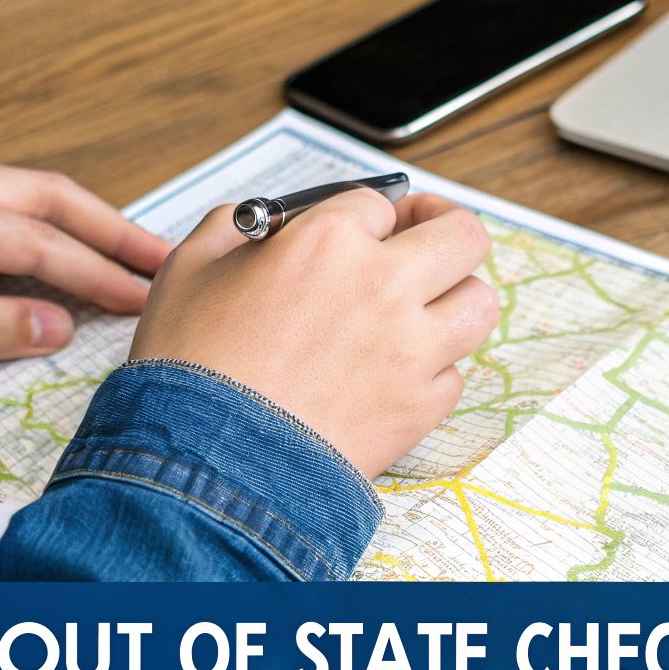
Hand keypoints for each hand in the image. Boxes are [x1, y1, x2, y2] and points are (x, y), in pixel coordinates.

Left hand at [0, 164, 169, 379]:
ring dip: (75, 225)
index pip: (38, 243)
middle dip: (110, 227)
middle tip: (163, 260)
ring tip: (121, 258)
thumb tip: (53, 326)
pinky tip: (42, 265)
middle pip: (43, 196)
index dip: (100, 275)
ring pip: (16, 197)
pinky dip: (31, 234)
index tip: (149, 299)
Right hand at [130, 189, 496, 478]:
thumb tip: (259, 223)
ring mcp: (412, 349)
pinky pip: (455, 372)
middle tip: (421, 237)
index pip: (379, 202)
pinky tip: (398, 369)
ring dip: (455, 297)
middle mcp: (384, 287)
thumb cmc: (191, 372)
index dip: (367, 213)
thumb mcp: (188, 270)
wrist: (206, 468)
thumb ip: (231, 229)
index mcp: (329, 241)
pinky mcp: (421, 406)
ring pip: (480, 302)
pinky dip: (433, 367)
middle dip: (442, 227)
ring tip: (426, 304)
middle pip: (463, 234)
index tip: (361, 226)